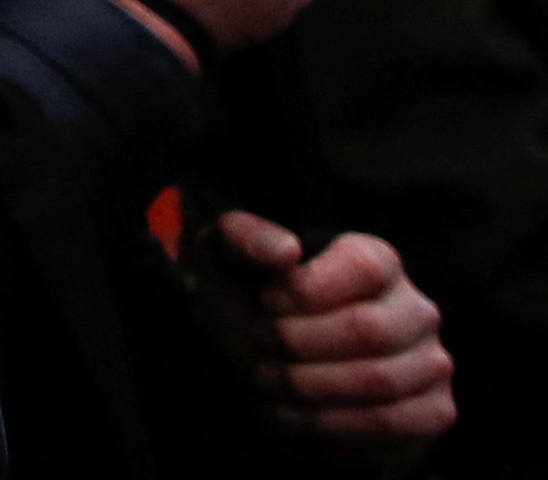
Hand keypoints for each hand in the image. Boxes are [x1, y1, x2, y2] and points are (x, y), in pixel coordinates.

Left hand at [195, 212, 455, 450]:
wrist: (271, 366)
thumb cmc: (252, 302)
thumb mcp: (226, 257)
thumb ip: (244, 236)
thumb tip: (287, 250)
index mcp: (377, 259)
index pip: (362, 268)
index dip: (307, 289)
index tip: (267, 302)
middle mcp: (416, 309)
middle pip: (369, 329)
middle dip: (299, 343)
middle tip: (261, 344)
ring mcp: (432, 362)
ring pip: (379, 381)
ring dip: (309, 386)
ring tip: (269, 379)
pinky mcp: (434, 411)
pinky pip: (392, 424)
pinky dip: (332, 424)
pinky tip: (293, 412)